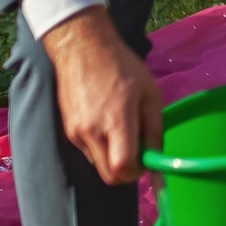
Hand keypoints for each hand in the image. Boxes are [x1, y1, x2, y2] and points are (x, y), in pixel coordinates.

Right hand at [41, 8, 162, 184]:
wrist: (83, 50)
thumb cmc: (122, 67)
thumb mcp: (150, 93)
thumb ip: (155, 128)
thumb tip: (157, 155)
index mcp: (115, 121)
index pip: (122, 167)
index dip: (137, 172)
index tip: (146, 163)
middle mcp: (92, 132)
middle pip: (108, 175)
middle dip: (126, 173)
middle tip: (138, 155)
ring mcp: (76, 133)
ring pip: (98, 164)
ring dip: (112, 158)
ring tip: (122, 132)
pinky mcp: (68, 130)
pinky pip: (88, 151)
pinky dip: (101, 148)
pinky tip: (107, 124)